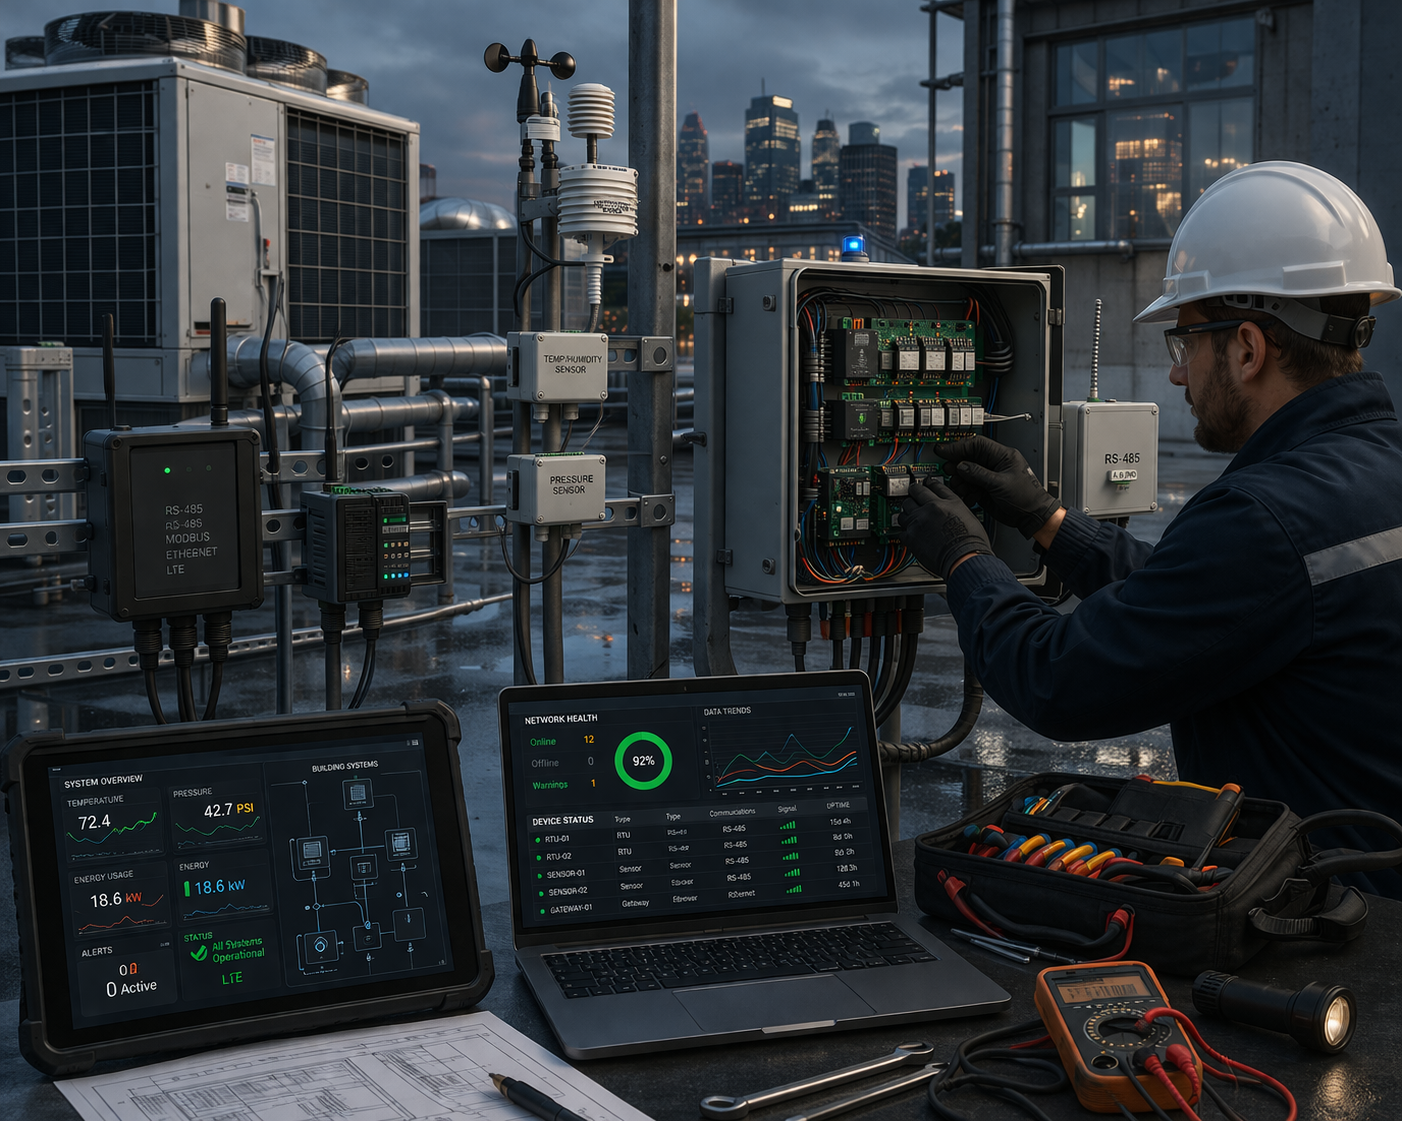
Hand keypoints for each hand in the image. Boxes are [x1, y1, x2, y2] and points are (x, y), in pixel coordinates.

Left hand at [900, 478, 991, 580]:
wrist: (965, 559)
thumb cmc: (971, 542)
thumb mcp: (968, 514)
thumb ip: (954, 506)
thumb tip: (947, 505)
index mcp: (947, 502)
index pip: (932, 485)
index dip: (927, 483)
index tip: (924, 485)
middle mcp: (931, 509)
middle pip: (913, 494)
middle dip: (913, 496)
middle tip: (915, 501)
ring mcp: (918, 522)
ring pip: (903, 512)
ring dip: (907, 514)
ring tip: (913, 519)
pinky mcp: (911, 538)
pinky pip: (901, 530)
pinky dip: (905, 532)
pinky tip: (912, 534)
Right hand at [935, 435, 1062, 537]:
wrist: (1031, 516)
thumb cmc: (1026, 498)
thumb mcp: (1000, 484)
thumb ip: (978, 474)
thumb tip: (961, 466)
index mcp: (1003, 456)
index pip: (977, 445)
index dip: (959, 446)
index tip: (944, 450)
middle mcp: (995, 465)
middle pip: (970, 458)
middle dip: (957, 464)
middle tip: (948, 470)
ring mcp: (989, 477)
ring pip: (967, 473)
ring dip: (960, 480)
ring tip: (958, 486)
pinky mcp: (985, 489)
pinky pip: (970, 486)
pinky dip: (965, 492)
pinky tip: (967, 496)